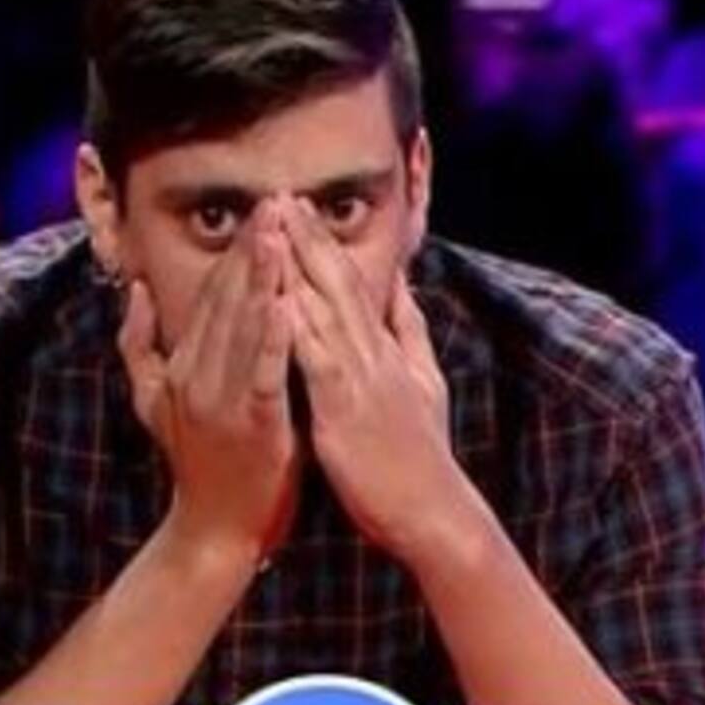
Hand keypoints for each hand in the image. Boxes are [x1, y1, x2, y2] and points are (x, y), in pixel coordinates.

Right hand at [118, 202, 299, 564]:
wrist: (212, 530)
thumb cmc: (198, 464)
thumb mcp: (152, 402)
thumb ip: (139, 345)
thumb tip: (135, 290)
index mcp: (183, 365)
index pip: (211, 296)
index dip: (237, 252)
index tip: (261, 210)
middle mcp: (197, 374)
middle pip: (228, 299)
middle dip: (254, 247)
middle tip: (276, 200)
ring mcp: (221, 398)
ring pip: (244, 325)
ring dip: (263, 276)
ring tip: (280, 231)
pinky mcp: (252, 423)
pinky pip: (264, 370)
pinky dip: (274, 335)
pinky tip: (289, 302)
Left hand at [282, 197, 457, 565]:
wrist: (432, 509)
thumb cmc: (421, 452)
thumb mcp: (426, 381)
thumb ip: (411, 332)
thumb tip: (402, 287)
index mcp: (384, 348)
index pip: (350, 283)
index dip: (321, 243)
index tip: (297, 208)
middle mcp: (372, 353)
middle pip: (336, 281)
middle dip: (306, 236)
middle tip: (279, 195)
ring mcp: (360, 377)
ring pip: (325, 308)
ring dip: (297, 265)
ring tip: (272, 227)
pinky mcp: (344, 408)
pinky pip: (315, 358)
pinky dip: (296, 324)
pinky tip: (275, 296)